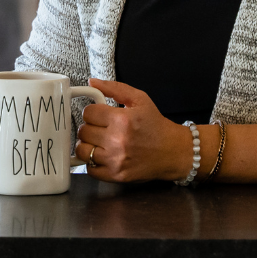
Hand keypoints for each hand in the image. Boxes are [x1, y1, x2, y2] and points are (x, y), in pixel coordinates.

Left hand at [73, 80, 191, 183]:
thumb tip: (92, 82)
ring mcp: (116, 160)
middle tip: (100, 129)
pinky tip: (101, 156)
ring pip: (83, 151)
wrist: (173, 151)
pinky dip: (91, 163)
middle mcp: (118, 140)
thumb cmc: (156, 125)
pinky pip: (90, 169)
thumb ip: (114, 88)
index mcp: (122, 119)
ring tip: (98, 143)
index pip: (88, 113)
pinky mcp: (116, 175)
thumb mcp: (140, 99)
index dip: (92, 112)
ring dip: (87, 145)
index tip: (99, 116)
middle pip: (84, 131)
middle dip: (90, 128)